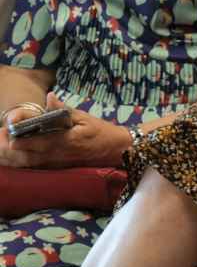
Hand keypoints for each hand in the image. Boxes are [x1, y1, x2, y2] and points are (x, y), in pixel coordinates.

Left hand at [0, 94, 129, 168]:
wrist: (116, 151)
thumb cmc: (101, 132)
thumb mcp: (85, 117)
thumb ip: (64, 109)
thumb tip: (50, 97)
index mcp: (67, 141)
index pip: (41, 142)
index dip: (24, 140)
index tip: (10, 135)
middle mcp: (60, 155)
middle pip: (30, 157)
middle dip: (12, 150)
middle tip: (1, 139)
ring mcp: (57, 164)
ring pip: (30, 165)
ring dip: (14, 158)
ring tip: (4, 146)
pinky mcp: (57, 169)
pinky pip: (35, 168)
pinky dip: (22, 163)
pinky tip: (14, 155)